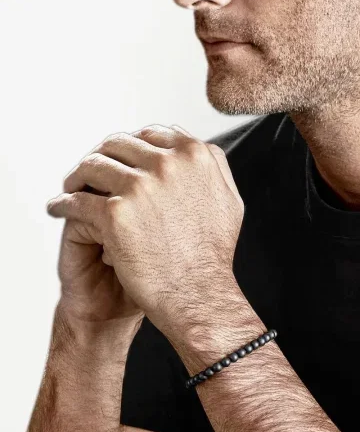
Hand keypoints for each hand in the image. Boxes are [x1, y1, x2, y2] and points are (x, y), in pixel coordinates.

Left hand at [46, 124, 243, 333]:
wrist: (198, 296)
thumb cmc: (211, 257)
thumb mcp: (228, 201)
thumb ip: (213, 169)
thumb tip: (198, 149)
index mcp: (195, 156)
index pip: (150, 136)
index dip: (130, 147)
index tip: (118, 160)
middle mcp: (168, 164)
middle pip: (118, 146)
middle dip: (101, 157)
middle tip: (88, 174)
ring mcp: (140, 186)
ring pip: (93, 166)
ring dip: (77, 177)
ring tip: (70, 189)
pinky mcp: (115, 213)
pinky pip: (77, 200)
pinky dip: (63, 203)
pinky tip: (58, 209)